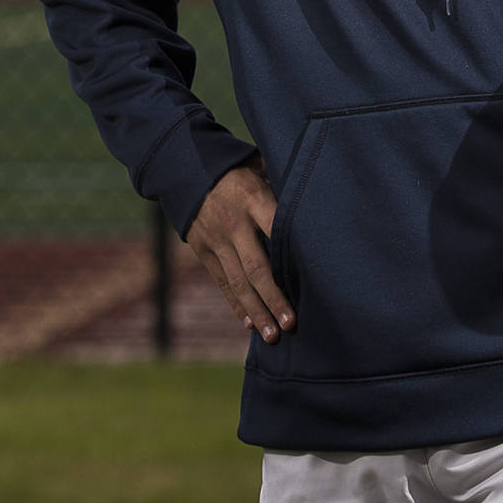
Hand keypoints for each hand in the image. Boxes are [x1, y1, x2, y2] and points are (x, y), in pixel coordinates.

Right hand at [187, 159, 295, 342]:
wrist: (186, 171)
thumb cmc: (238, 169)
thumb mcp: (261, 166)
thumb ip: (283, 184)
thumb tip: (316, 198)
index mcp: (253, 199)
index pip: (276, 229)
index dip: (291, 257)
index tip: (310, 281)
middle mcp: (233, 224)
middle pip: (256, 267)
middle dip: (274, 299)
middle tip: (291, 324)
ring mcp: (215, 240)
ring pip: (237, 282)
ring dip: (256, 311)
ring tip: (272, 336)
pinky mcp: (203, 251)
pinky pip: (222, 282)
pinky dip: (236, 304)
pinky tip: (249, 323)